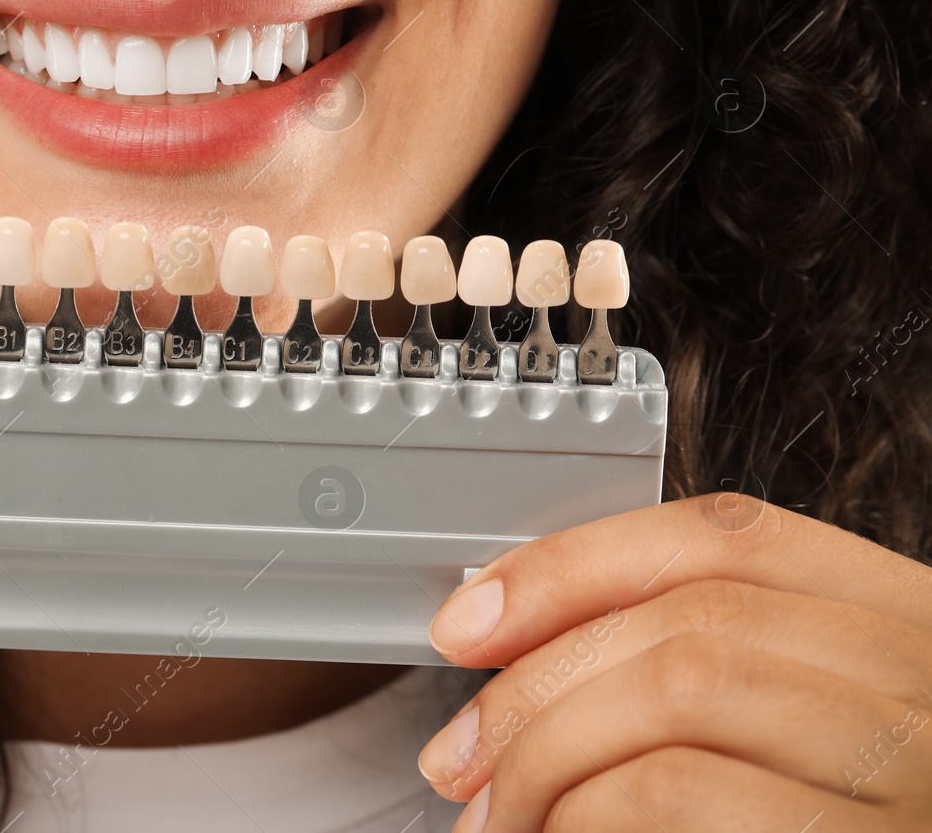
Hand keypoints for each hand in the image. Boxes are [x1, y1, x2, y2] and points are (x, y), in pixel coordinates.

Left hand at [416, 492, 931, 831]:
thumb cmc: (846, 823)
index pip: (726, 538)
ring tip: (503, 822)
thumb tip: (517, 648)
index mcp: (907, 626)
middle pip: (686, 619)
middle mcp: (931, 687)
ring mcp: (920, 780)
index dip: (575, 565)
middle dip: (535, 683)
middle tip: (459, 759)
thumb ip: (705, 667)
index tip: (469, 621)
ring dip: (549, 758)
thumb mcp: (805, 726)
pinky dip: (590, 818)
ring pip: (679, 692)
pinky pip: (687, 799)